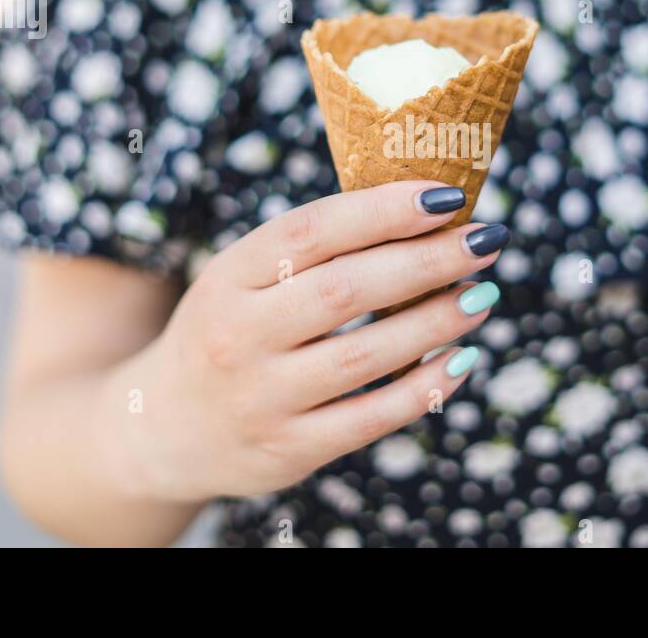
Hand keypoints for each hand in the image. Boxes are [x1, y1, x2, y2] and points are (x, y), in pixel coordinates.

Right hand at [118, 181, 507, 501]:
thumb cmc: (231, 331)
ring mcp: (261, 398)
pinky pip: (372, 417)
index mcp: (229, 276)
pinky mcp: (288, 450)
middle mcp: (238, 336)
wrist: (162, 429)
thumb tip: (427, 211)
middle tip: (485, 241)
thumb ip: (314, 251)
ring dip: (437, 321)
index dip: (385, 209)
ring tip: (483, 294)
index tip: (446, 196)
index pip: (313, 229)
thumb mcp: (244, 279)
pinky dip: (425, 387)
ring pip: (366, 354)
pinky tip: (461, 359)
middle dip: (429, 261)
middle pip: (348, 289)